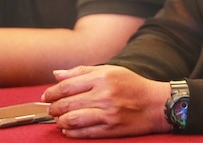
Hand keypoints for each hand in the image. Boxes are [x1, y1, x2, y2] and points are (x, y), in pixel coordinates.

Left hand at [43, 65, 171, 137]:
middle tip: (51, 109)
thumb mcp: (111, 70)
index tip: (47, 96)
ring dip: (60, 120)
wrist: (155, 104)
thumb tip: (56, 74)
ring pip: (72, 119)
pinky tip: (68, 128)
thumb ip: (82, 71)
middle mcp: (104, 94)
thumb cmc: (132, 85)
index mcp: (103, 77)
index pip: (67, 85)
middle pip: (66, 103)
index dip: (52, 92)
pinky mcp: (110, 129)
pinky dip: (70, 132)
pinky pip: (83, 133)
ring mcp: (107, 113)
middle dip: (53, 108)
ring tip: (59, 119)